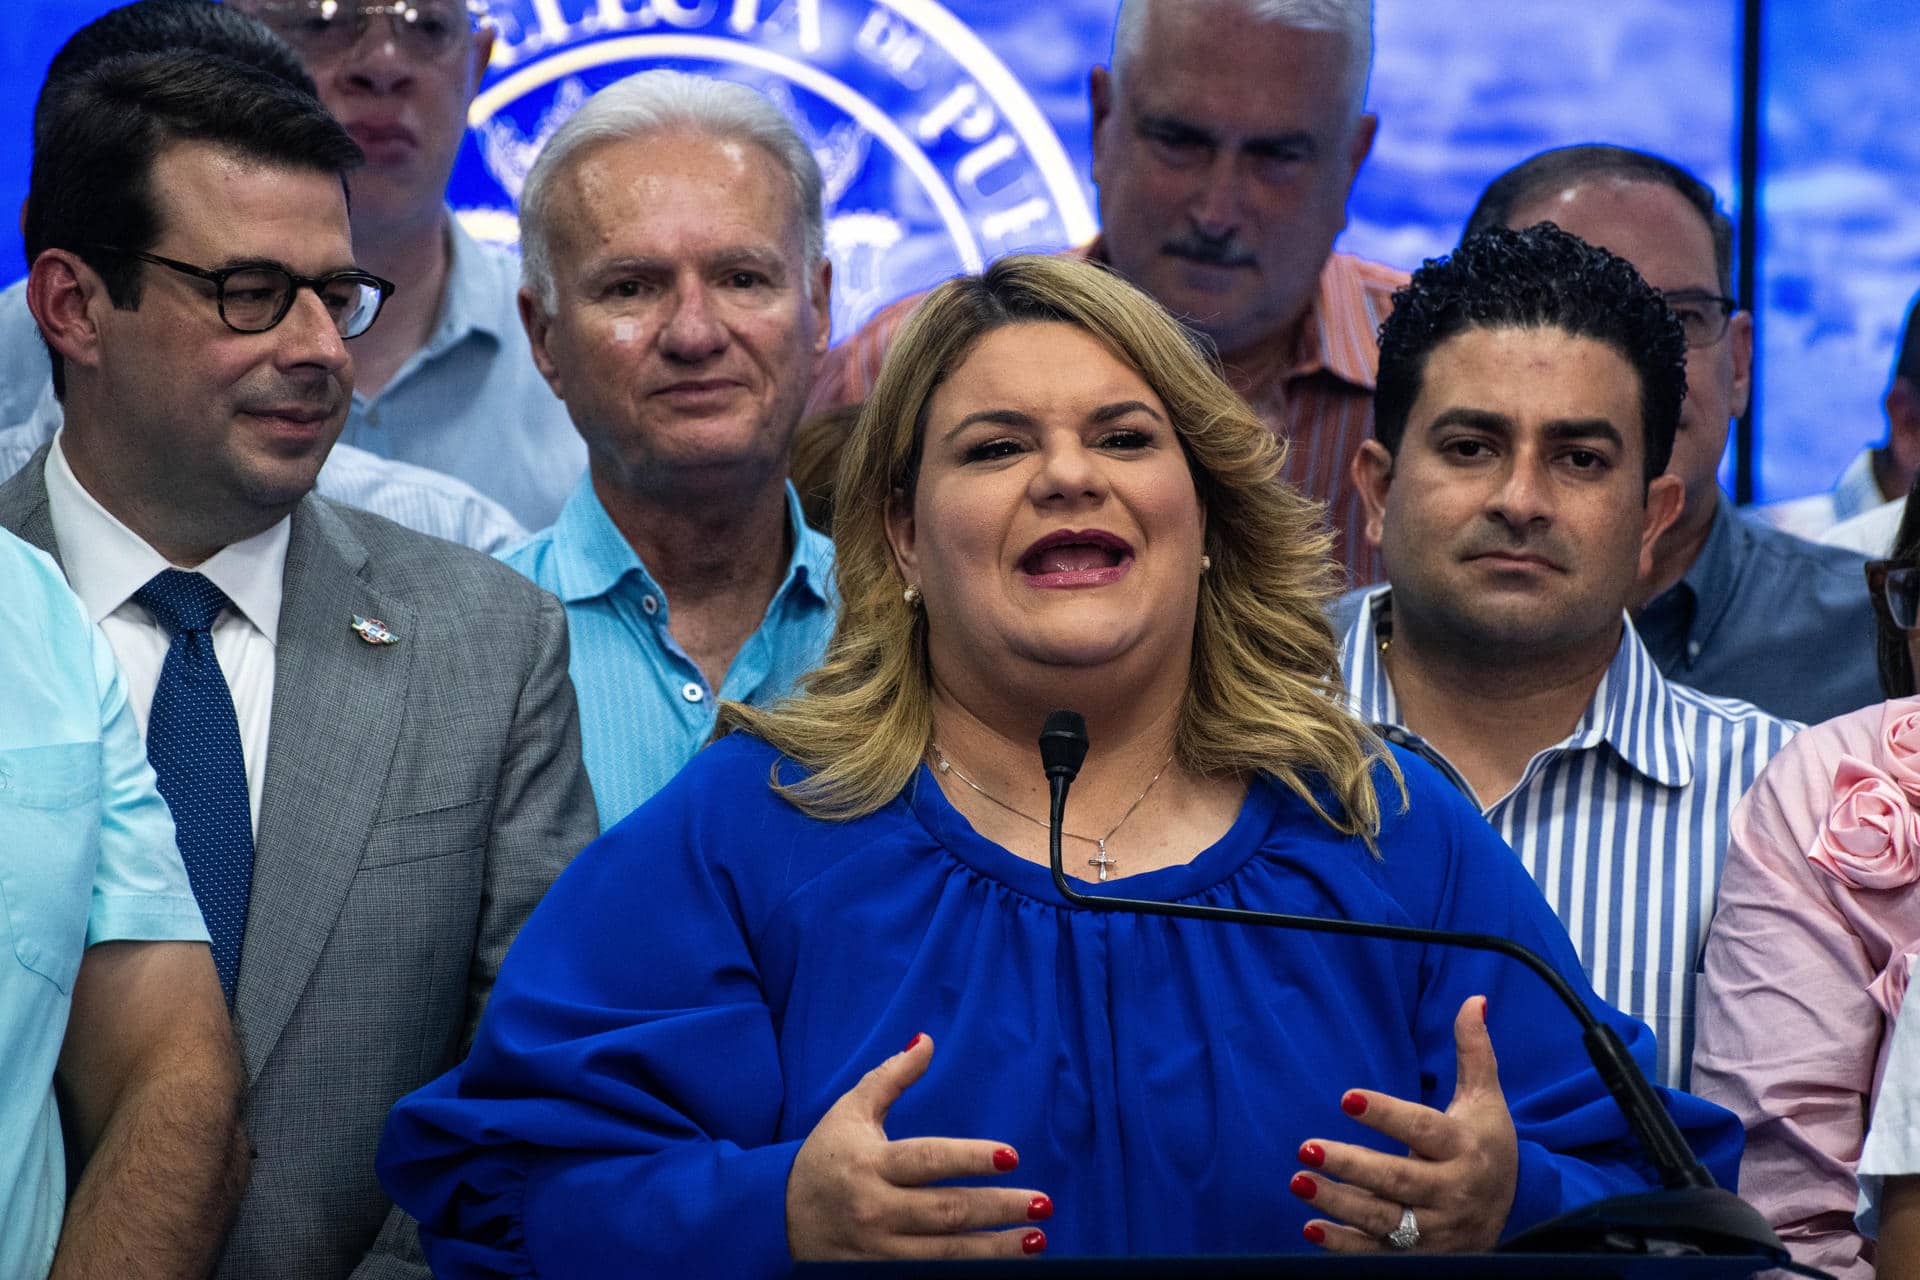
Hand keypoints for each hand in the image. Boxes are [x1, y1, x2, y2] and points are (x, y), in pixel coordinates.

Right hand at [786, 1033, 1052, 1260]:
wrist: (777, 1218)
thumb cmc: (825, 1157)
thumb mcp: (851, 1111)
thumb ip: (891, 1077)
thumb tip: (927, 1040)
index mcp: (869, 1164)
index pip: (928, 1160)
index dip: (971, 1158)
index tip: (1012, 1155)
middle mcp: (874, 1209)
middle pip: (946, 1212)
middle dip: (998, 1209)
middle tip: (1042, 1204)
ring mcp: (877, 1250)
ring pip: (945, 1254)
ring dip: (996, 1250)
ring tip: (1036, 1240)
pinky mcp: (878, 1276)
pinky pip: (929, 1277)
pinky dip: (968, 1274)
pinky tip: (1002, 1266)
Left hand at [1291, 996, 1517, 1252]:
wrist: (1518, 1211)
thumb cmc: (1489, 1143)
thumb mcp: (1486, 1099)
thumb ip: (1474, 1052)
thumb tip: (1472, 1000)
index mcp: (1463, 1147)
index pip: (1422, 1129)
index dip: (1386, 1114)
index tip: (1346, 1098)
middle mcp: (1451, 1190)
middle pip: (1398, 1179)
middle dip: (1351, 1165)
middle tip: (1306, 1147)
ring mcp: (1435, 1227)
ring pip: (1383, 1218)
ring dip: (1338, 1202)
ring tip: (1298, 1181)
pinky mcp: (1420, 1253)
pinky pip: (1379, 1253)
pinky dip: (1345, 1245)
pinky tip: (1311, 1228)